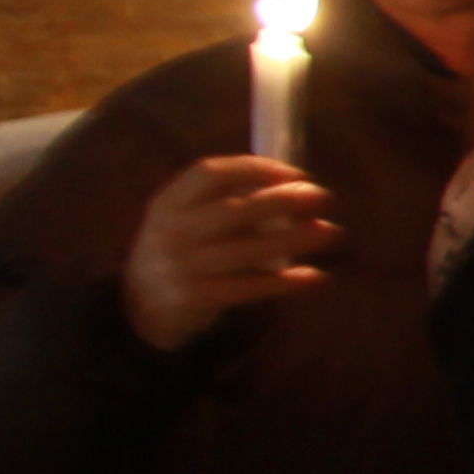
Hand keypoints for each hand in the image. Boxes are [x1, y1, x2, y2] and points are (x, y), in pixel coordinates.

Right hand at [119, 153, 335, 350]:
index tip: (295, 172)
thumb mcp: (186, 218)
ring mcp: (182, 267)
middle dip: (285, 200)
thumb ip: (227, 201)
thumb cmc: (182, 249)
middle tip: (324, 197)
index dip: (255, 168)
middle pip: (235, 209)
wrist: (140, 306)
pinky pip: (249, 287)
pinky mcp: (197, 299)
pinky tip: (316, 277)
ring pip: (248, 250)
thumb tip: (297, 190)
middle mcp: (171, 232)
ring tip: (332, 232)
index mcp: (168, 202)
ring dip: (295, 240)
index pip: (209, 174)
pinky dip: (285, 282)